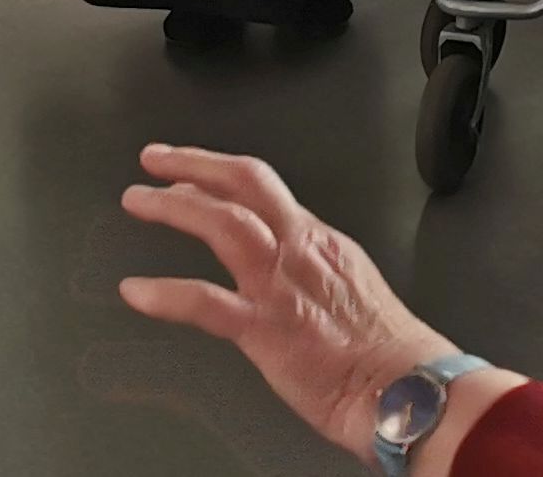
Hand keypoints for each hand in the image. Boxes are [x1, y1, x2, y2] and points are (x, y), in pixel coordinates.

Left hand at [120, 146, 463, 460]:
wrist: (406, 385)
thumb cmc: (388, 350)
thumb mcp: (354, 286)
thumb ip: (316, 271)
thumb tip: (292, 273)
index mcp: (320, 242)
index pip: (264, 190)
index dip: (220, 176)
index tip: (192, 176)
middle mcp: (299, 250)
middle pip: (244, 183)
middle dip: (195, 164)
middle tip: (154, 158)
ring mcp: (280, 286)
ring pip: (223, 223)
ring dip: (173, 206)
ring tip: (138, 198)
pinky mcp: (266, 327)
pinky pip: (204, 303)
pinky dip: (165, 294)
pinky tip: (136, 291)